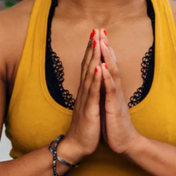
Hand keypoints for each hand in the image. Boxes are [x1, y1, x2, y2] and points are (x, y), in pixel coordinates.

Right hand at [61, 29, 103, 162]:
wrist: (77, 146)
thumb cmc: (85, 126)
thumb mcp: (89, 105)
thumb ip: (91, 91)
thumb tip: (94, 79)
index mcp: (86, 90)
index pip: (88, 65)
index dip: (92, 49)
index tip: (96, 33)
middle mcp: (84, 91)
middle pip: (87, 65)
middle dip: (92, 47)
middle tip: (95, 29)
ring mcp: (86, 100)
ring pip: (89, 75)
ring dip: (93, 57)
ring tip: (96, 42)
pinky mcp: (89, 110)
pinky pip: (92, 92)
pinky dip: (95, 79)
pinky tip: (97, 67)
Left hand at [99, 30, 142, 154]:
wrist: (124, 143)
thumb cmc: (114, 123)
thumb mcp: (107, 103)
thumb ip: (106, 90)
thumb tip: (102, 77)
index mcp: (111, 88)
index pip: (108, 64)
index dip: (103, 49)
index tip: (98, 33)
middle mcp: (115, 89)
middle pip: (111, 63)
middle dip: (106, 46)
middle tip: (101, 29)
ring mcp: (116, 97)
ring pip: (112, 73)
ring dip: (107, 57)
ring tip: (103, 42)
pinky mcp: (114, 107)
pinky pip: (111, 91)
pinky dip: (107, 78)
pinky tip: (103, 68)